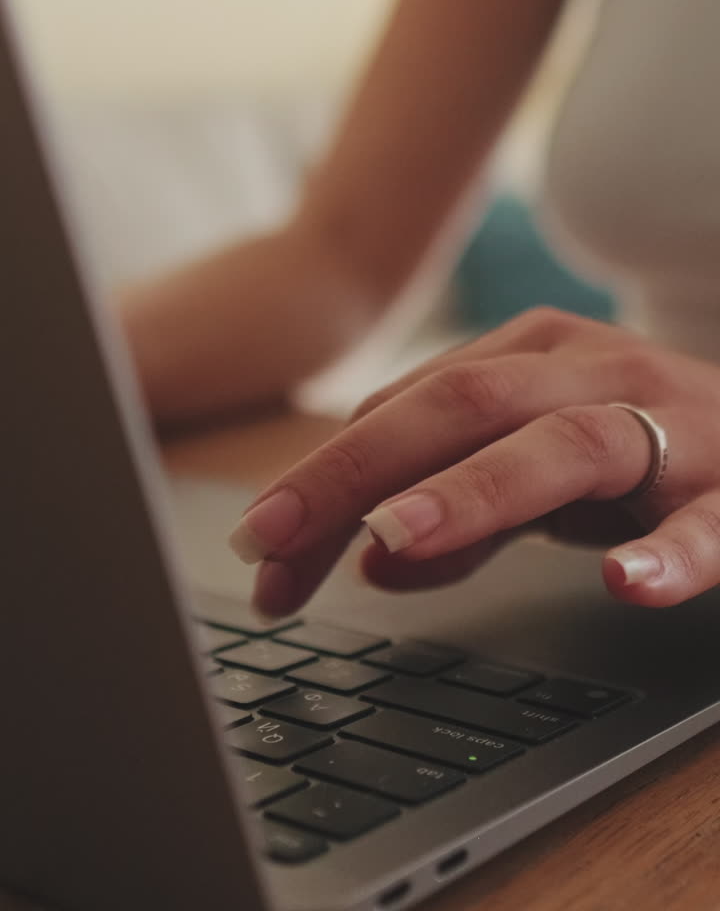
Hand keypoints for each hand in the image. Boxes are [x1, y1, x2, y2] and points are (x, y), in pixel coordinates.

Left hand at [229, 308, 719, 617]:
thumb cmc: (640, 449)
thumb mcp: (532, 474)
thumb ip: (457, 510)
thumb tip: (368, 557)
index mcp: (526, 356)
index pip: (402, 413)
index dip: (322, 481)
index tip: (261, 552)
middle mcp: (588, 370)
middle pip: (459, 408)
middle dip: (355, 473)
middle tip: (274, 542)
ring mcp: (666, 419)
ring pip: (565, 443)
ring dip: (476, 490)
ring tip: (398, 535)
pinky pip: (706, 517)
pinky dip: (669, 548)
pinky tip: (627, 581)